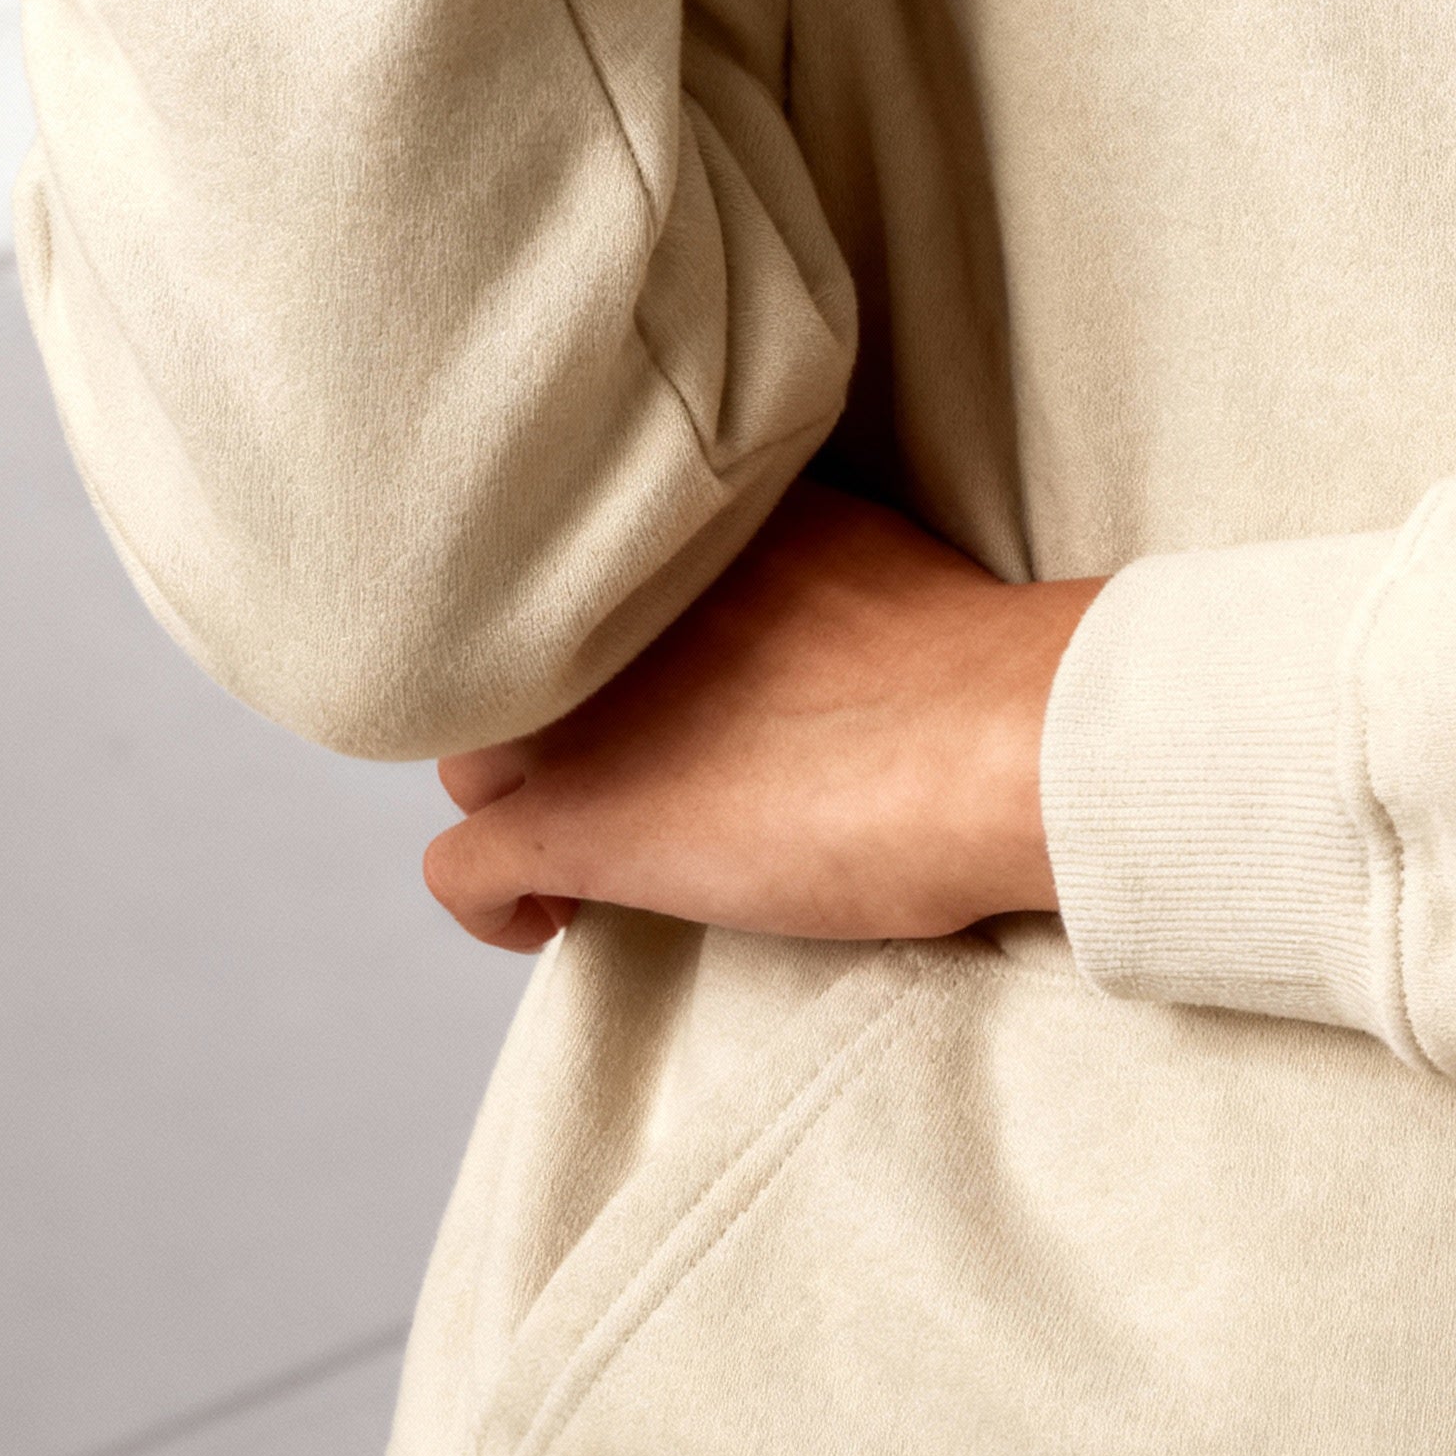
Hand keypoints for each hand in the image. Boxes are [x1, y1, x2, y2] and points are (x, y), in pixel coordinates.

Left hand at [422, 485, 1103, 956]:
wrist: (993, 741)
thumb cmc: (966, 668)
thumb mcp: (853, 553)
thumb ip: (777, 565)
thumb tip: (770, 613)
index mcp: (676, 534)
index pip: (577, 585)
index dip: (603, 653)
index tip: (651, 697)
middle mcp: (607, 605)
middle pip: (509, 667)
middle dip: (547, 725)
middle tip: (617, 772)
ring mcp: (582, 712)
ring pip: (472, 759)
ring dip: (517, 803)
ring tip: (586, 844)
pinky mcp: (575, 820)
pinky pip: (461, 867)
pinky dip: (492, 904)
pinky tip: (549, 921)